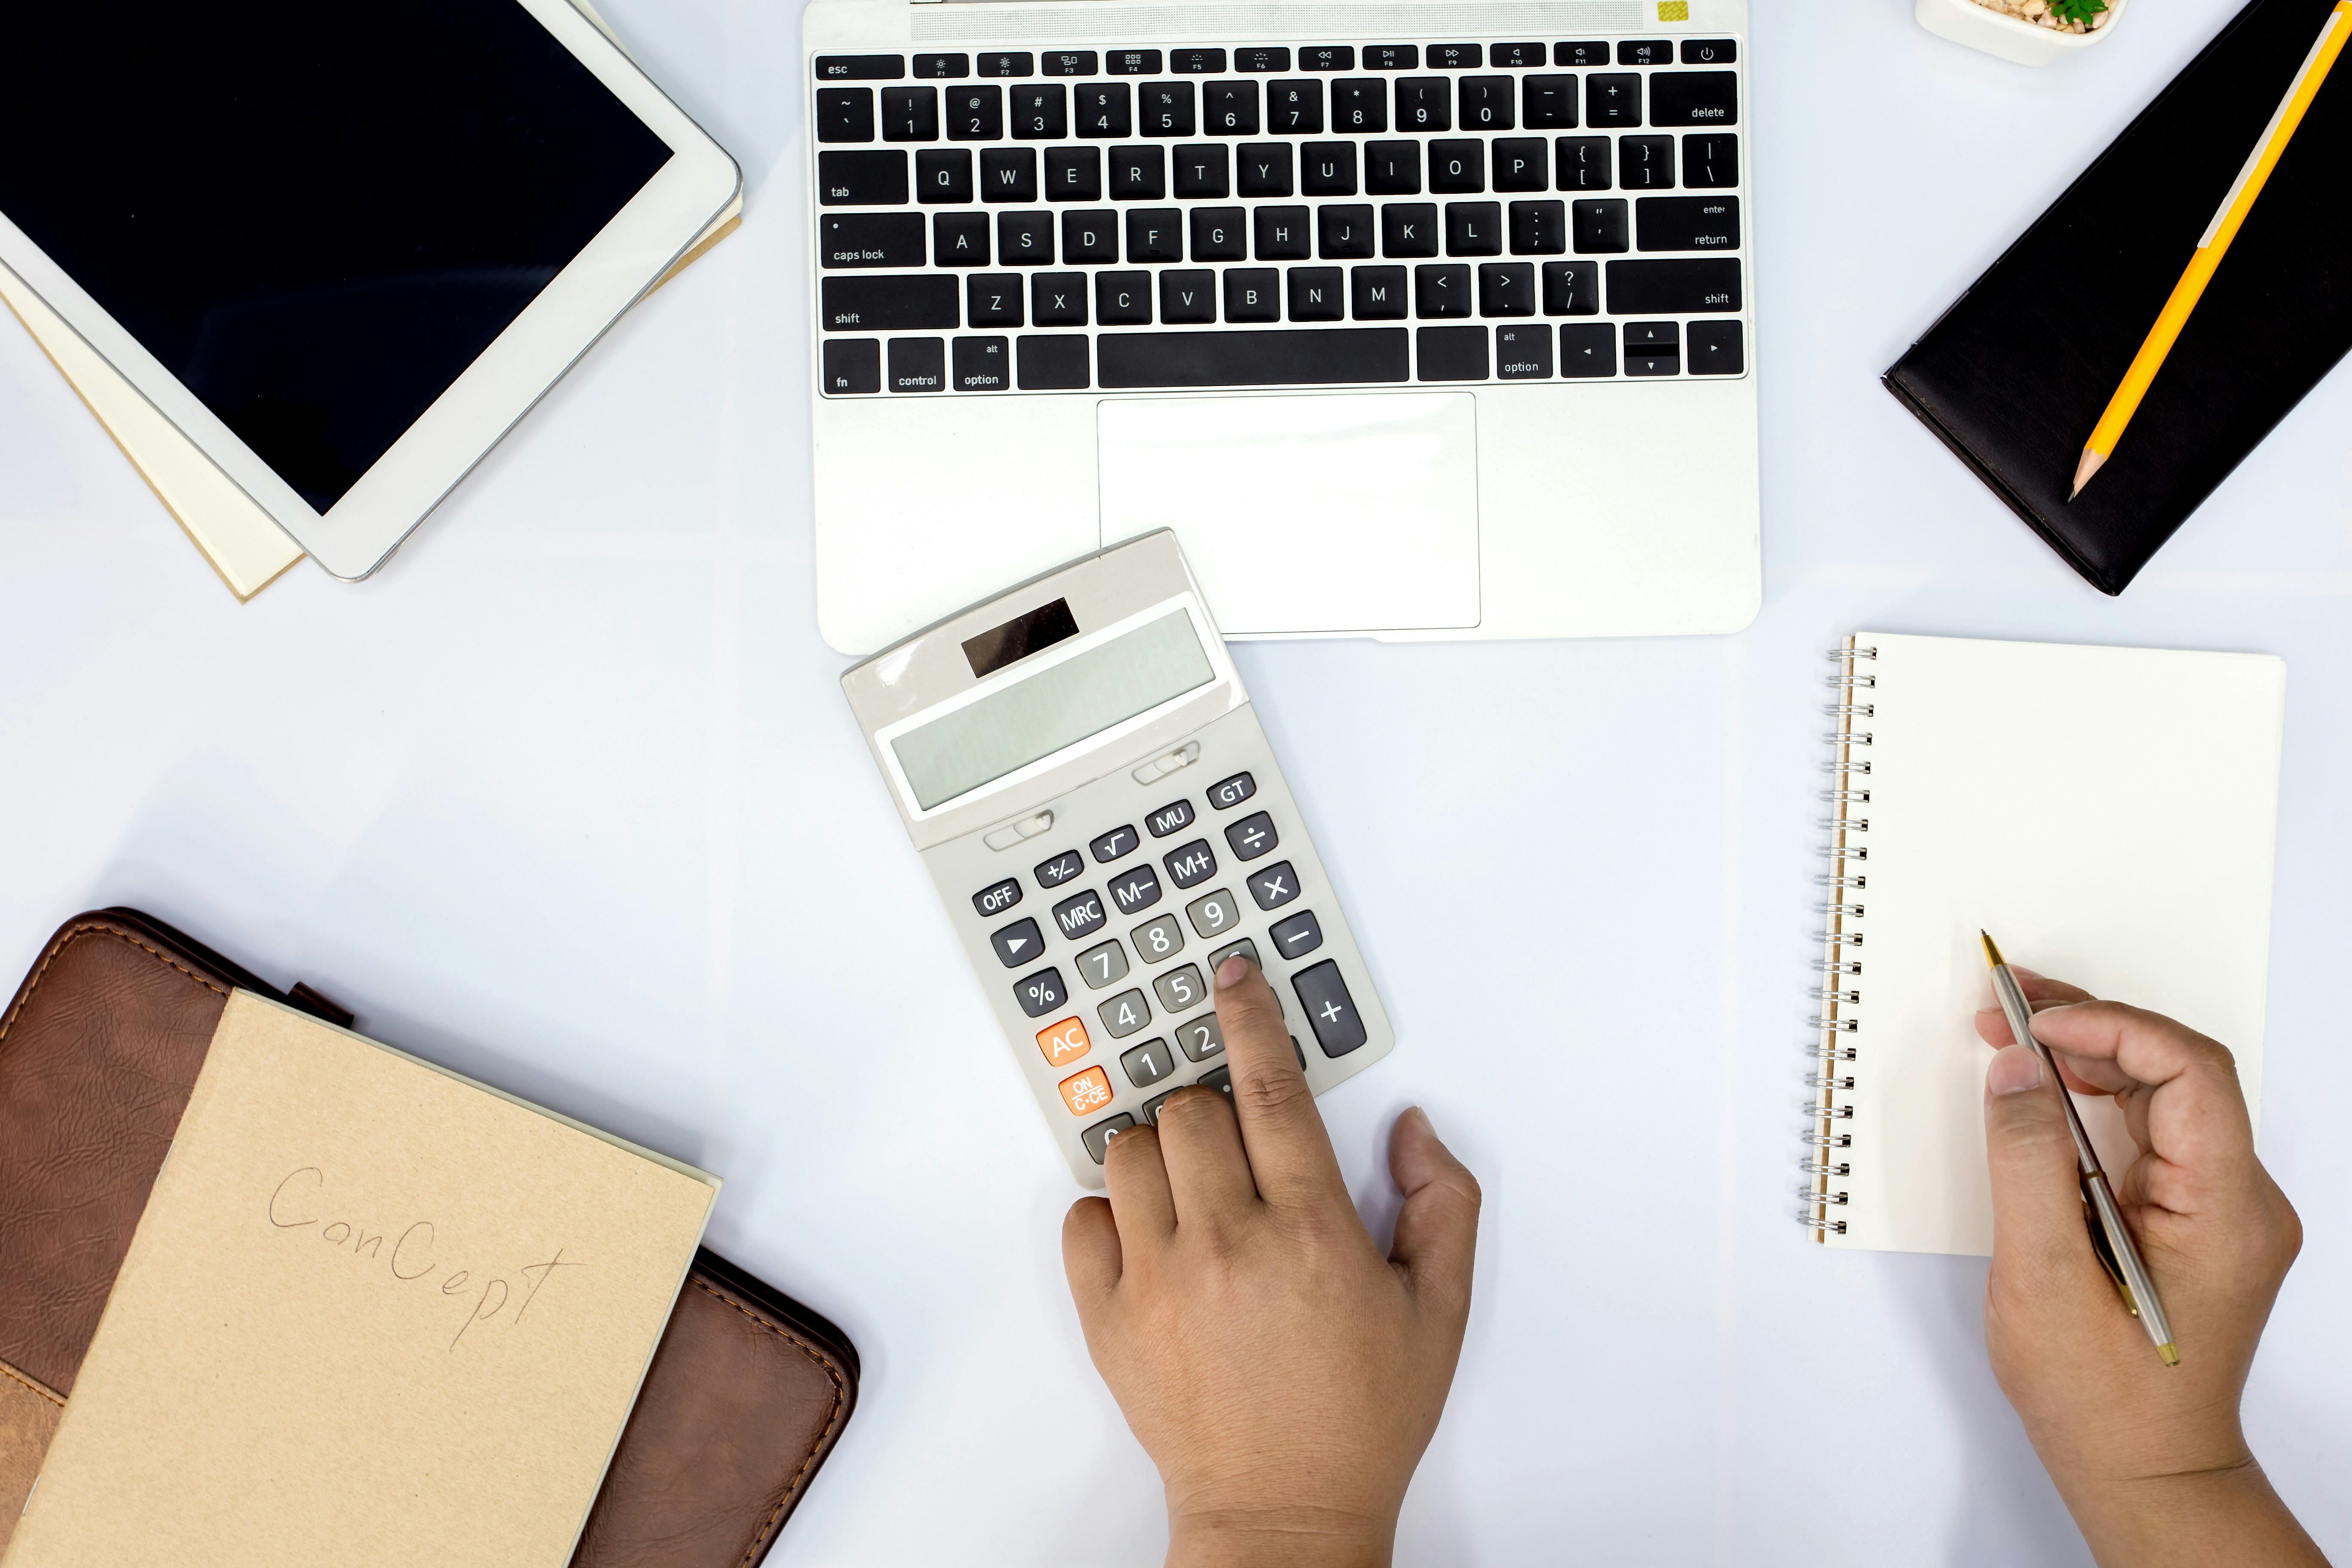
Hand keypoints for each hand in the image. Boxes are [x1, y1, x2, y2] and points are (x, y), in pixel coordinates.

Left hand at [1062, 957, 1479, 1567]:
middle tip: (1242, 1154)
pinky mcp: (1109, 1318)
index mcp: (1313, 1234)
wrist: (1282, 1513)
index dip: (1249, 1020)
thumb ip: (1441, 1203)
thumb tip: (1410, 1127)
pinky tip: (1157, 1240)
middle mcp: (1229, 1246)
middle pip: (1191, 1111)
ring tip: (1199, 1196)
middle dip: (1215, 1111)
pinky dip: (1113, 1214)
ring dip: (1163, 1155)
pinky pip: (1083, 1218)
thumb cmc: (1358, 1417)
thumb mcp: (1438, 1310)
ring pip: (1130, 1152)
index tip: (1231, 979)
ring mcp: (1159, 1281)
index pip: (1271, 1090)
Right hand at [1976, 971, 2322, 1565]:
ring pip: (2166, 1098)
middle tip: (2006, 1008)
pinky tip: (2045, 1093)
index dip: (2109, 1028)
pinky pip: (2154, 1133)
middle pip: (2180, 1073)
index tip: (2031, 1024)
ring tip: (2013, 1037)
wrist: (2144, 1472)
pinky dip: (2097, 1101)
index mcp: (2227, 1213)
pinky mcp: (2195, 1220)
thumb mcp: (2041, 1274)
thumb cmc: (2099, 1395)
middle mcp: (2244, 1203)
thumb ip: (2027, 1160)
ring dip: (2090, 1058)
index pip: (2190, 1072)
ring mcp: (2223, 1211)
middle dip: (2091, 1028)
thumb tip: (2014, 1066)